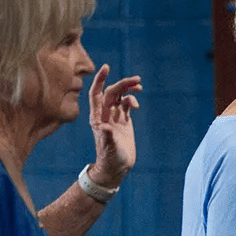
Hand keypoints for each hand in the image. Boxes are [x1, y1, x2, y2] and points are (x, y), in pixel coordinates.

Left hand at [88, 65, 142, 185]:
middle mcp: (104, 114)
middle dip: (123, 83)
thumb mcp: (108, 148)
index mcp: (97, 117)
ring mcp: (114, 117)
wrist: (116, 167)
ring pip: (120, 96)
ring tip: (139, 87)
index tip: (106, 67)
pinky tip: (137, 104)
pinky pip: (127, 105)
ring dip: (129, 89)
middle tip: (137, 80)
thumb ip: (106, 136)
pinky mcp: (124, 121)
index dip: (100, 80)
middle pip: (112, 92)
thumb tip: (104, 127)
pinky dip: (132, 100)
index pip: (96, 93)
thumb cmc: (110, 159)